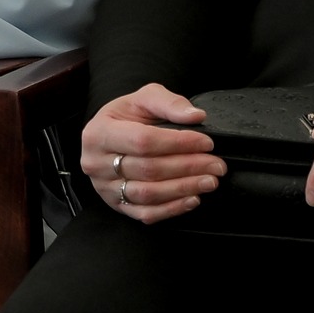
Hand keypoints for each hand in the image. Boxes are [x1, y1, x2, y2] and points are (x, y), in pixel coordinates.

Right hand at [79, 83, 222, 223]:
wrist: (109, 136)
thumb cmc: (127, 117)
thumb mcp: (143, 99)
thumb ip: (168, 103)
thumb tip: (195, 116)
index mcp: (99, 132)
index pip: (143, 140)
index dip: (178, 143)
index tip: (206, 143)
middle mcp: (97, 163)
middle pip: (149, 169)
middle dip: (189, 167)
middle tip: (216, 165)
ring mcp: (105, 188)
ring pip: (149, 194)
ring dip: (184, 189)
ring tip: (210, 181)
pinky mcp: (117, 206)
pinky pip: (146, 213)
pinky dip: (173, 208)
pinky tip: (193, 199)